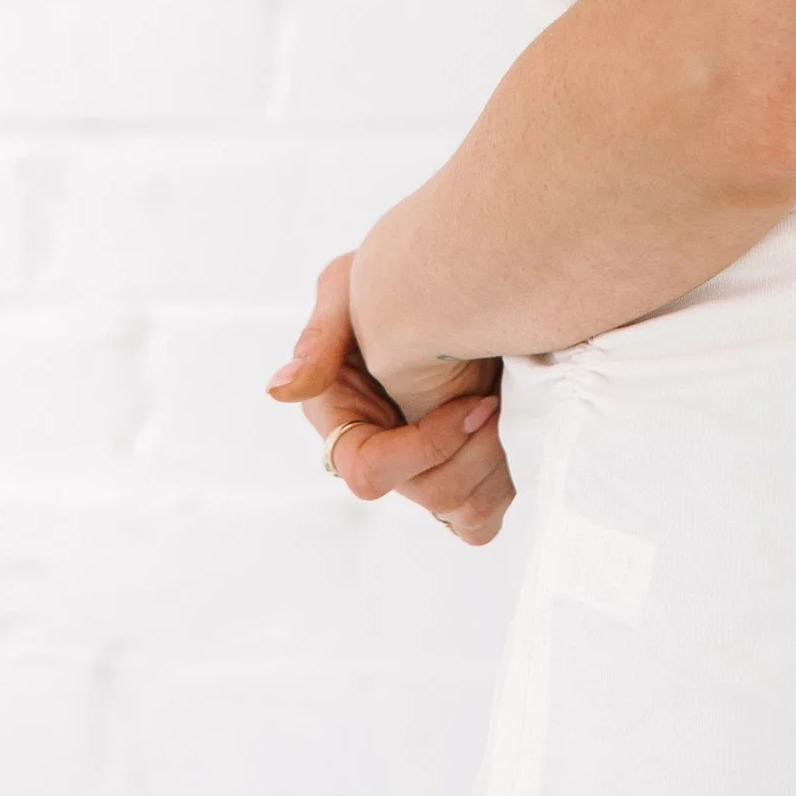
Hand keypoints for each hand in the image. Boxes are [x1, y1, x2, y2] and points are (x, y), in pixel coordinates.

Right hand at [266, 250, 515, 544]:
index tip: (476, 400)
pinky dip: (506, 488)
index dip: (427, 446)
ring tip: (513, 407)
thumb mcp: (350, 287)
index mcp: (344, 420)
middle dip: (477, 448)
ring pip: (461, 510)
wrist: (467, 274)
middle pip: (430, 493)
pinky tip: (516, 437)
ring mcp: (421, 470)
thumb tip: (279, 390)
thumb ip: (319, 339)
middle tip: (503, 396)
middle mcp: (383, 454)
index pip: (369, 471)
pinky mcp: (459, 479)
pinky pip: (480, 521)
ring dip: (499, 462)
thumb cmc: (398, 274)